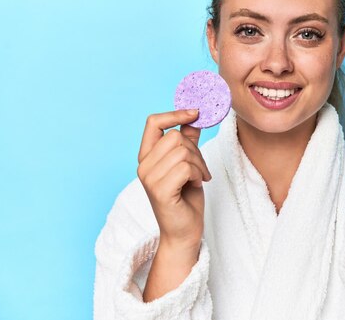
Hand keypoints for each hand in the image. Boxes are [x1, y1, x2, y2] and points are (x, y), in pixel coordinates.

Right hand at [136, 109, 211, 248]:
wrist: (184, 232)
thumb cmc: (186, 199)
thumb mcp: (188, 165)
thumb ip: (188, 142)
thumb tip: (195, 117)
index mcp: (147, 157)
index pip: (153, 122)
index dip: (175, 114)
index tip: (196, 113)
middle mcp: (143, 166)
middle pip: (175, 136)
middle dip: (196, 150)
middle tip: (201, 169)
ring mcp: (149, 178)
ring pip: (183, 151)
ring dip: (199, 164)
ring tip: (199, 178)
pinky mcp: (160, 190)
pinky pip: (185, 167)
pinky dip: (198, 174)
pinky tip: (197, 184)